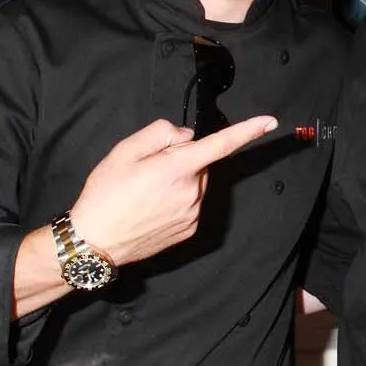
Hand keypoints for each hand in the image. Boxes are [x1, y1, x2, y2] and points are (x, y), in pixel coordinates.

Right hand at [71, 116, 275, 265]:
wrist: (95, 242)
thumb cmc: (105, 195)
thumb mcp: (124, 151)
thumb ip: (161, 133)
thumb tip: (186, 136)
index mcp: (177, 169)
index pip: (221, 144)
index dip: (247, 131)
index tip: (270, 122)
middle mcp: (192, 192)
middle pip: (199, 163)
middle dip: (182, 160)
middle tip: (148, 171)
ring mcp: (193, 214)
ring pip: (196, 184)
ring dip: (180, 181)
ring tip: (146, 193)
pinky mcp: (189, 230)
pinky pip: (191, 204)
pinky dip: (177, 200)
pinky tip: (152, 208)